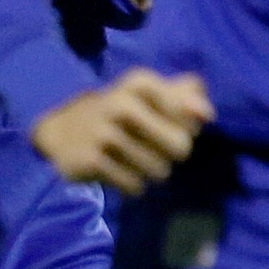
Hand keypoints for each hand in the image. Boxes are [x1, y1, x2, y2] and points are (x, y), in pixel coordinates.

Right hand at [30, 68, 213, 190]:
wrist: (61, 128)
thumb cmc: (120, 112)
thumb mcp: (150, 94)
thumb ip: (186, 96)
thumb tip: (207, 114)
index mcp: (140, 82)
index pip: (190, 117)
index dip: (185, 127)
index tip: (164, 122)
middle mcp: (121, 103)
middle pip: (181, 147)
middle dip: (172, 154)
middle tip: (152, 147)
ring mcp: (104, 133)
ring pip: (159, 170)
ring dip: (151, 171)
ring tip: (134, 159)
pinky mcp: (91, 161)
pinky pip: (134, 186)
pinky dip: (132, 185)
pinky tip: (118, 172)